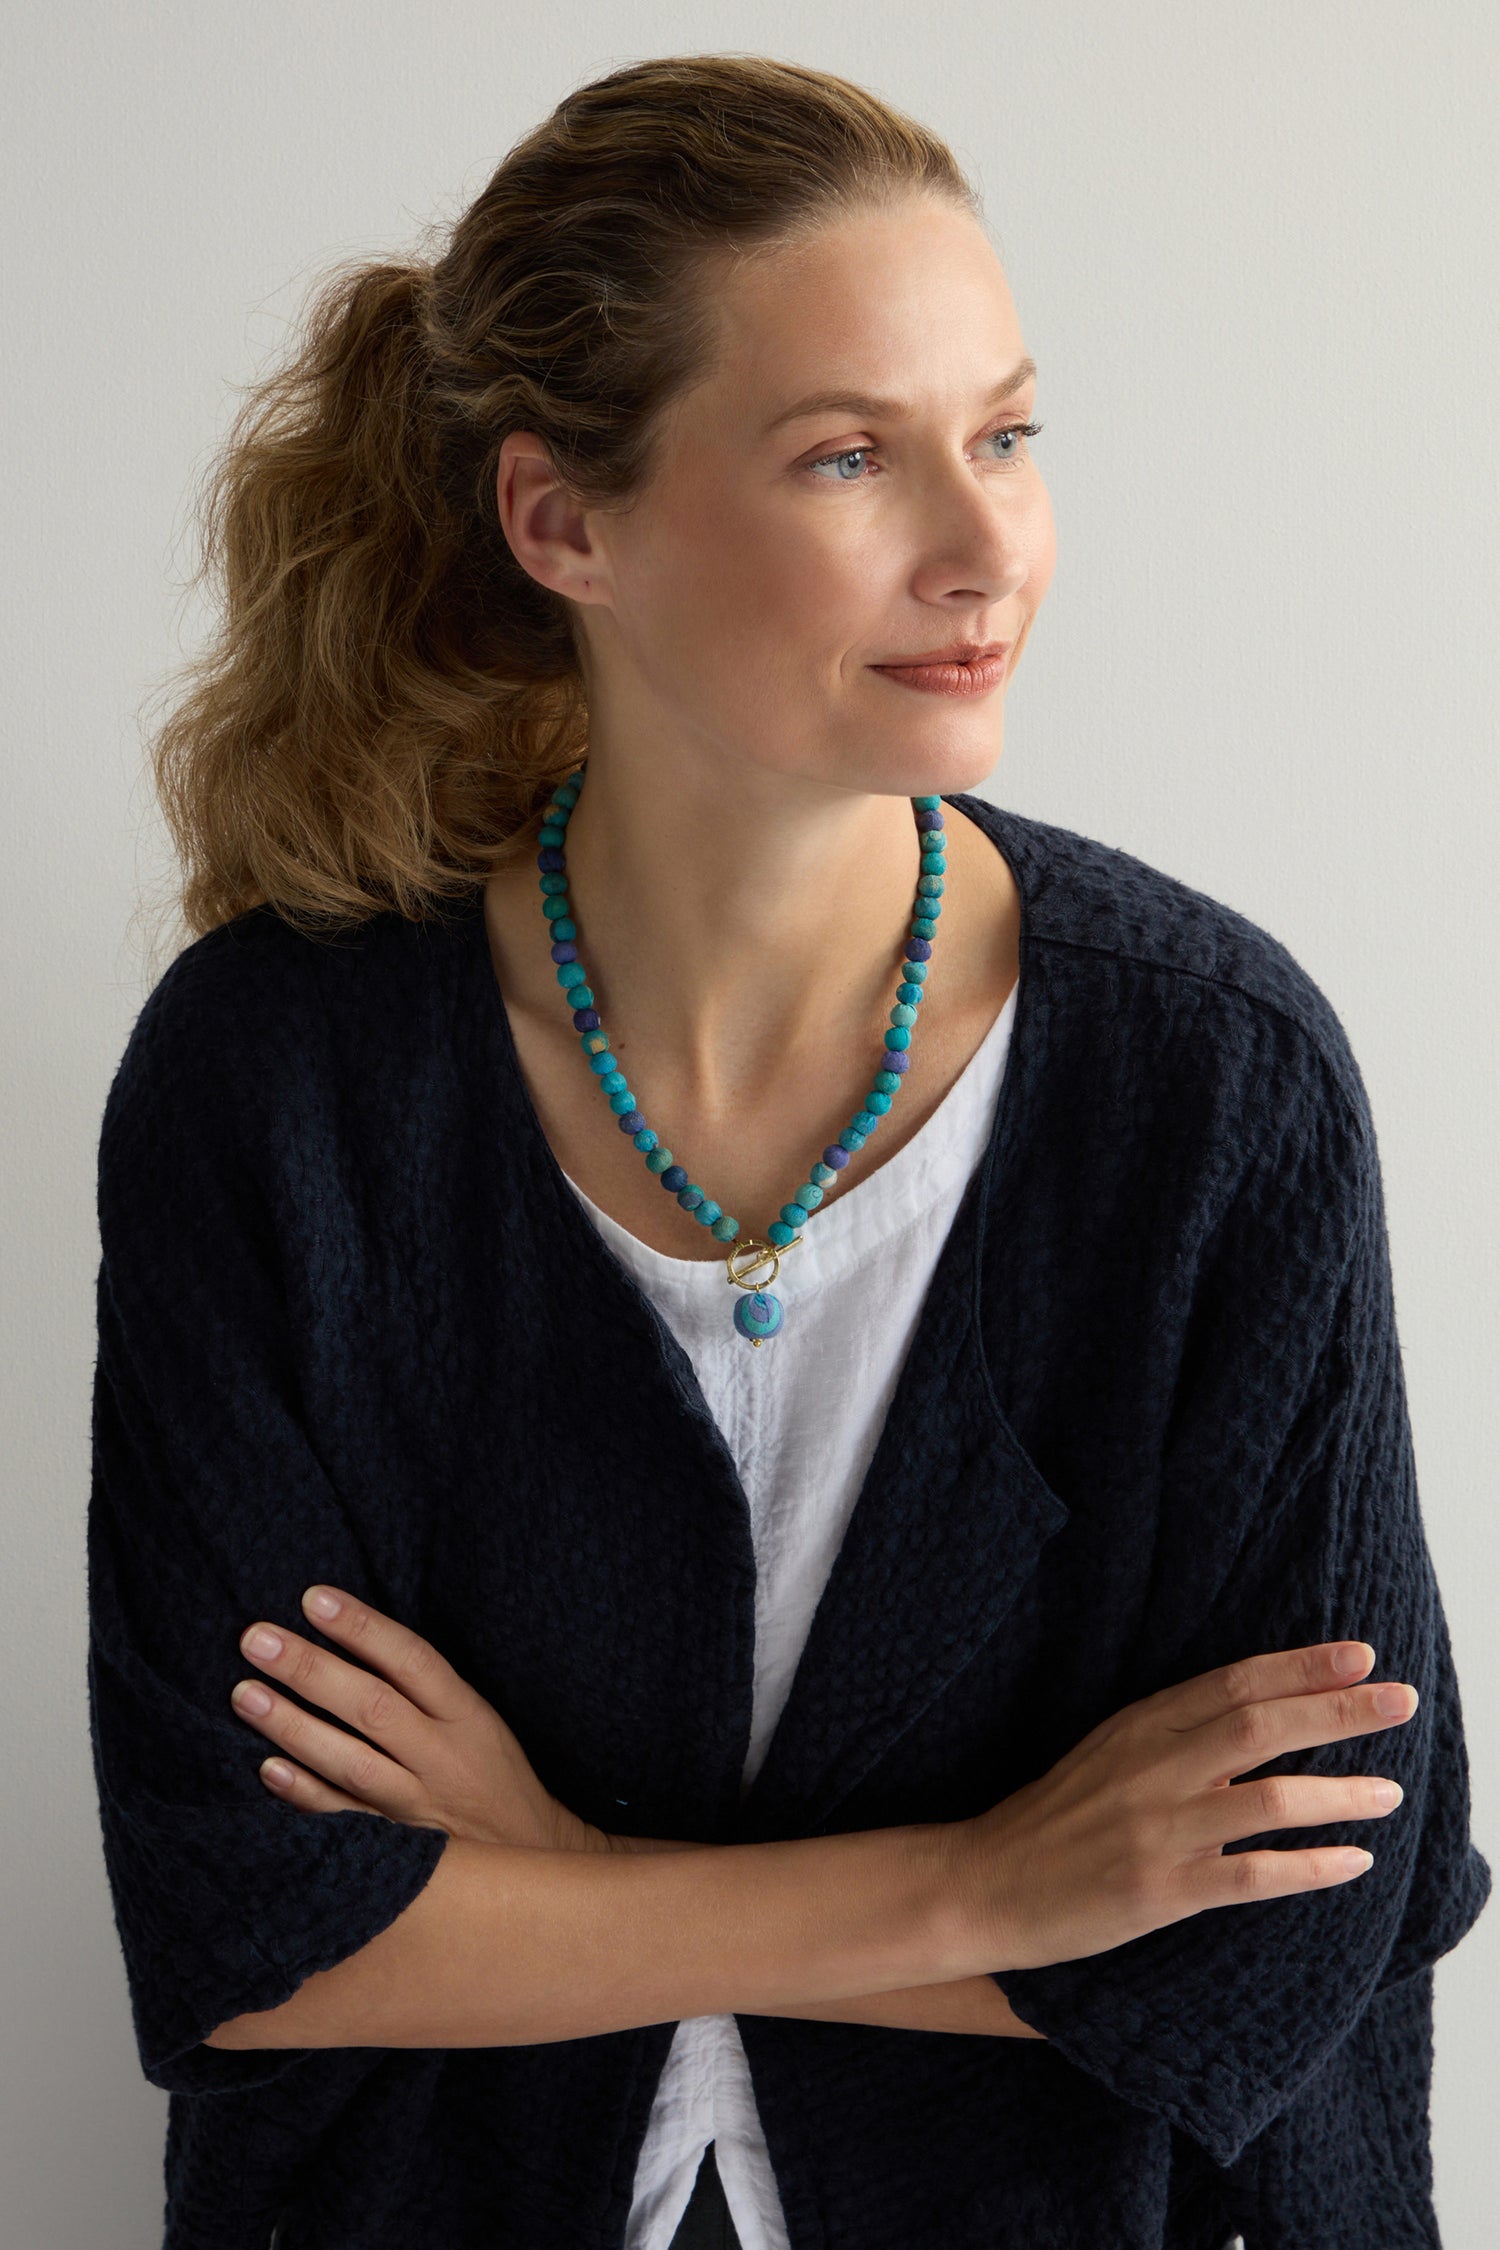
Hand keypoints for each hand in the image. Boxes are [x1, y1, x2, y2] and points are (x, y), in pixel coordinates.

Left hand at [229, 1585, 612, 1855]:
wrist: (531, 1855)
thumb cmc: (493, 1775)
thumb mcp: (478, 1719)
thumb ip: (424, 1688)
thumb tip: (347, 1638)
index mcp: (468, 1716)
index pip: (412, 1659)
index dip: (362, 1627)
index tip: (312, 1598)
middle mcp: (444, 1758)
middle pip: (372, 1706)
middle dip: (310, 1669)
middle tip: (255, 1639)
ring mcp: (419, 1807)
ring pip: (352, 1763)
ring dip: (294, 1728)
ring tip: (245, 1694)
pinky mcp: (400, 1851)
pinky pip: (344, 1820)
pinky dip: (305, 1795)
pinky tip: (266, 1769)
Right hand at [950, 1639, 1416, 1973]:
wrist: (983, 1883)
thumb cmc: (1052, 1820)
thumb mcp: (1107, 1754)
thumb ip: (1174, 1735)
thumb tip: (1258, 1717)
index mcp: (1138, 1726)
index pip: (1233, 1682)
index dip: (1300, 1666)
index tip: (1360, 1655)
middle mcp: (1150, 1768)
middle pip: (1261, 1725)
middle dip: (1339, 1710)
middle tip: (1401, 1699)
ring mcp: (1155, 1829)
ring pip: (1267, 1798)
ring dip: (1339, 1793)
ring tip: (1391, 1791)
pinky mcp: (1158, 1890)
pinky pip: (1251, 1874)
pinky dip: (1309, 1866)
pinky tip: (1352, 1862)